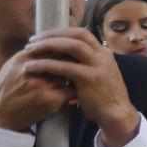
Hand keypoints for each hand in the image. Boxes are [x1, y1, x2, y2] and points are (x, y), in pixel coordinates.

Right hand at [0, 48, 76, 131]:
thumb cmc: (4, 91)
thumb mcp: (11, 68)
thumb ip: (30, 56)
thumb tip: (51, 45)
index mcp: (23, 59)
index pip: (53, 46)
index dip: (65, 49)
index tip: (74, 52)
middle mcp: (33, 69)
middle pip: (64, 58)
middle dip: (74, 62)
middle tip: (82, 65)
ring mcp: (42, 85)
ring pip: (70, 74)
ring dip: (76, 77)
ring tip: (79, 79)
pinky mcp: (50, 100)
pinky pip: (72, 91)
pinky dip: (76, 91)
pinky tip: (76, 93)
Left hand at [19, 29, 140, 139]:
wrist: (117, 114)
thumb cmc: (103, 97)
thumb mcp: (97, 74)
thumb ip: (85, 64)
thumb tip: (64, 57)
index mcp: (103, 53)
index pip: (81, 33)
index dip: (61, 32)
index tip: (43, 36)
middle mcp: (102, 56)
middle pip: (76, 35)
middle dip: (52, 35)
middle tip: (32, 40)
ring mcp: (98, 66)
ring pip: (71, 46)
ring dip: (48, 46)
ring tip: (30, 50)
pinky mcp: (90, 78)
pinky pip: (65, 67)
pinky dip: (46, 65)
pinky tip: (32, 67)